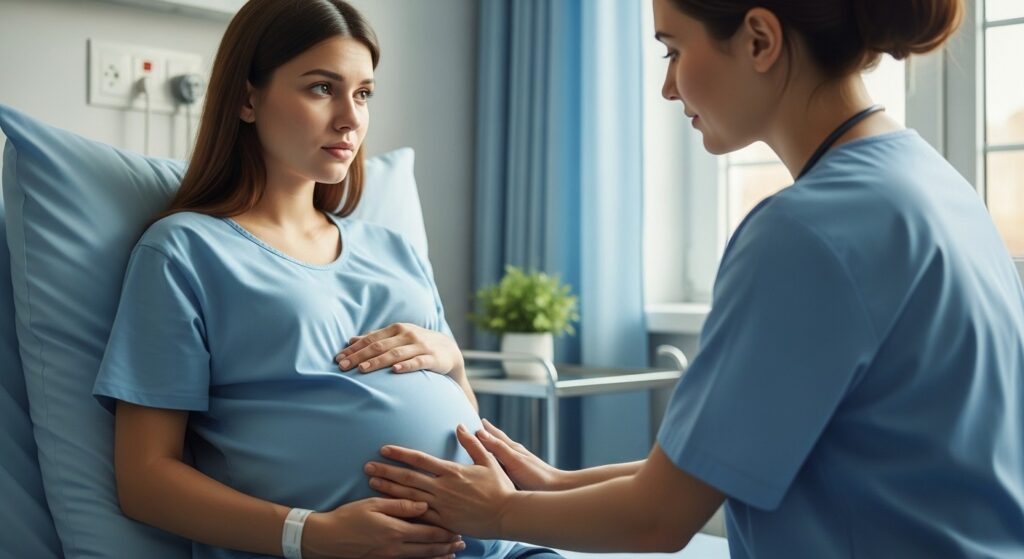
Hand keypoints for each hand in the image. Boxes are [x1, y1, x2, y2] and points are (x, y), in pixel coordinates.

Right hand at [301, 497, 464, 558]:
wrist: (327, 539)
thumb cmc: (349, 517)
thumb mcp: (374, 504)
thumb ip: (400, 505)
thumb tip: (424, 504)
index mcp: (396, 531)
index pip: (428, 531)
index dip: (445, 530)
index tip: (459, 527)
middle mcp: (396, 548)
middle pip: (429, 548)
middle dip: (447, 545)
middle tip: (462, 541)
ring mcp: (390, 558)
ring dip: (439, 556)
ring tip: (453, 553)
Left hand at [335, 323, 463, 376]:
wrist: (448, 350)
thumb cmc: (417, 344)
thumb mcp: (397, 338)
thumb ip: (376, 339)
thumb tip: (350, 340)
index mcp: (396, 329)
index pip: (371, 339)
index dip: (354, 349)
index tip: (339, 359)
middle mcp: (407, 335)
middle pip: (379, 346)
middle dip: (359, 356)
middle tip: (343, 366)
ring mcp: (420, 346)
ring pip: (395, 354)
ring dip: (377, 361)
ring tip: (362, 370)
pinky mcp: (432, 358)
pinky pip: (418, 362)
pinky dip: (406, 366)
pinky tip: (395, 370)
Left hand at [364, 424, 516, 538]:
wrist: (507, 514)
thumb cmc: (499, 487)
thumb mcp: (488, 460)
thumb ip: (472, 443)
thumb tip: (461, 425)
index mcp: (451, 471)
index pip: (419, 459)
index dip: (400, 453)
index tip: (384, 449)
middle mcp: (443, 488)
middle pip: (408, 478)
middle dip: (386, 471)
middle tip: (367, 466)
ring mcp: (441, 506)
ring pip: (408, 497)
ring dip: (388, 490)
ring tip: (372, 483)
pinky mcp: (443, 522)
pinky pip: (419, 517)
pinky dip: (403, 512)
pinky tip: (389, 509)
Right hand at [475, 419, 563, 490]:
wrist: (556, 489)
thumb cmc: (536, 476)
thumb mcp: (514, 461)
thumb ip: (498, 448)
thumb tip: (480, 432)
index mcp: (512, 448)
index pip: (494, 434)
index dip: (483, 428)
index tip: (470, 421)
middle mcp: (514, 454)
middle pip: (496, 441)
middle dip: (485, 435)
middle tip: (474, 428)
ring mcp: (517, 464)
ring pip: (499, 453)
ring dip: (489, 448)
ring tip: (481, 445)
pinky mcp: (519, 475)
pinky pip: (502, 464)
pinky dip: (495, 461)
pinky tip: (495, 466)